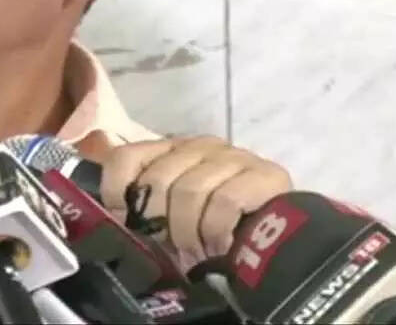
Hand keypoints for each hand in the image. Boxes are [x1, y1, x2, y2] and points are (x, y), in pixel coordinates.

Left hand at [97, 136, 291, 260]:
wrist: (282, 235)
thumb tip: (113, 220)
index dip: (116, 191)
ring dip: (189, 232)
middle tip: (174, 246)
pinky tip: (222, 244)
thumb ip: (146, 209)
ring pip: (189, 192)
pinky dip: (216, 231)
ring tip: (199, 250)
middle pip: (157, 180)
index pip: (126, 157)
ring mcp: (234, 156)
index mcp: (172, 150)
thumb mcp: (174, 217)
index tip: (125, 222)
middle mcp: (201, 145)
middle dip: (160, 223)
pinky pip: (224, 202)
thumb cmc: (217, 227)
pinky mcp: (265, 174)